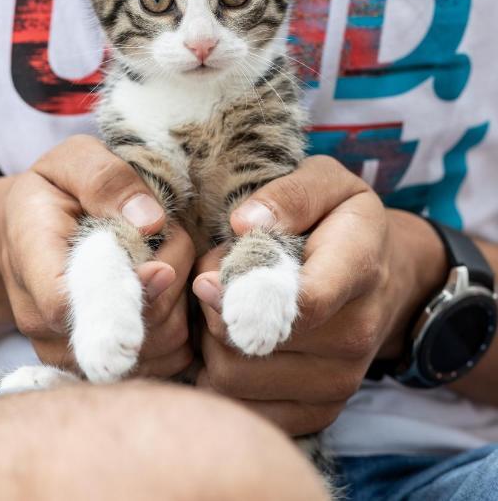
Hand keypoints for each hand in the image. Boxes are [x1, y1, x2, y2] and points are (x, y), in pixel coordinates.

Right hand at [0, 135, 193, 377]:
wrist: (30, 234)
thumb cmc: (56, 190)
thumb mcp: (73, 160)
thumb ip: (105, 180)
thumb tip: (150, 221)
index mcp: (31, 261)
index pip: (66, 304)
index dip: (123, 291)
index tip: (162, 263)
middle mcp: (44, 323)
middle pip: (128, 331)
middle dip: (168, 277)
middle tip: (170, 233)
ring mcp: (72, 353)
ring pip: (158, 347)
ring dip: (181, 298)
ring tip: (166, 254)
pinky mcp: (105, 368)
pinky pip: (168, 360)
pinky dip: (183, 322)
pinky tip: (170, 286)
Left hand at [192, 155, 446, 434]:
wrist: (386, 275)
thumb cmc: (340, 220)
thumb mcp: (325, 182)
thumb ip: (288, 196)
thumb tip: (244, 224)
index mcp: (358, 266)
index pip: (305, 301)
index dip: (242, 294)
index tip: (206, 279)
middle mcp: (356, 333)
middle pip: (254, 345)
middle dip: (214, 312)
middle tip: (212, 284)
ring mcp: (341, 380)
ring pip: (235, 379)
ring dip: (211, 344)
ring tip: (222, 310)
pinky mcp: (320, 411)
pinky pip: (242, 409)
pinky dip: (221, 378)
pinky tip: (231, 345)